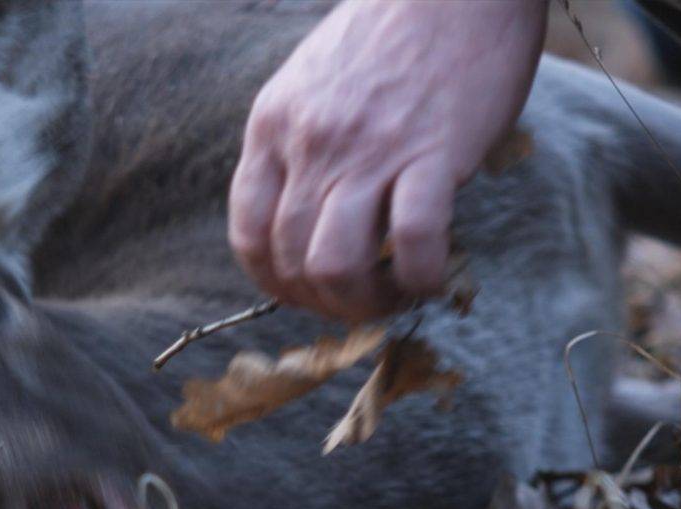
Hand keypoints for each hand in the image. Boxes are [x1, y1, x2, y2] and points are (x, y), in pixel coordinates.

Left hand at [229, 0, 545, 321]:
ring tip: (395, 296)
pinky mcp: (430, 153)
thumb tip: (305, 213)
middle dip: (325, 303)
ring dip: (365, 303)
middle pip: (290, 262)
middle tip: (363, 302)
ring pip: (335, 265)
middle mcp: (309, 143)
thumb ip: (300, 143)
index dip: (274, 283)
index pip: (248, 235)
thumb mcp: (313, 84)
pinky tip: (432, 277)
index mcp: (272, 126)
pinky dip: (421, 277)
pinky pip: (413, 242)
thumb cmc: (392, 34)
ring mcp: (366, 150)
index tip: (309, 293)